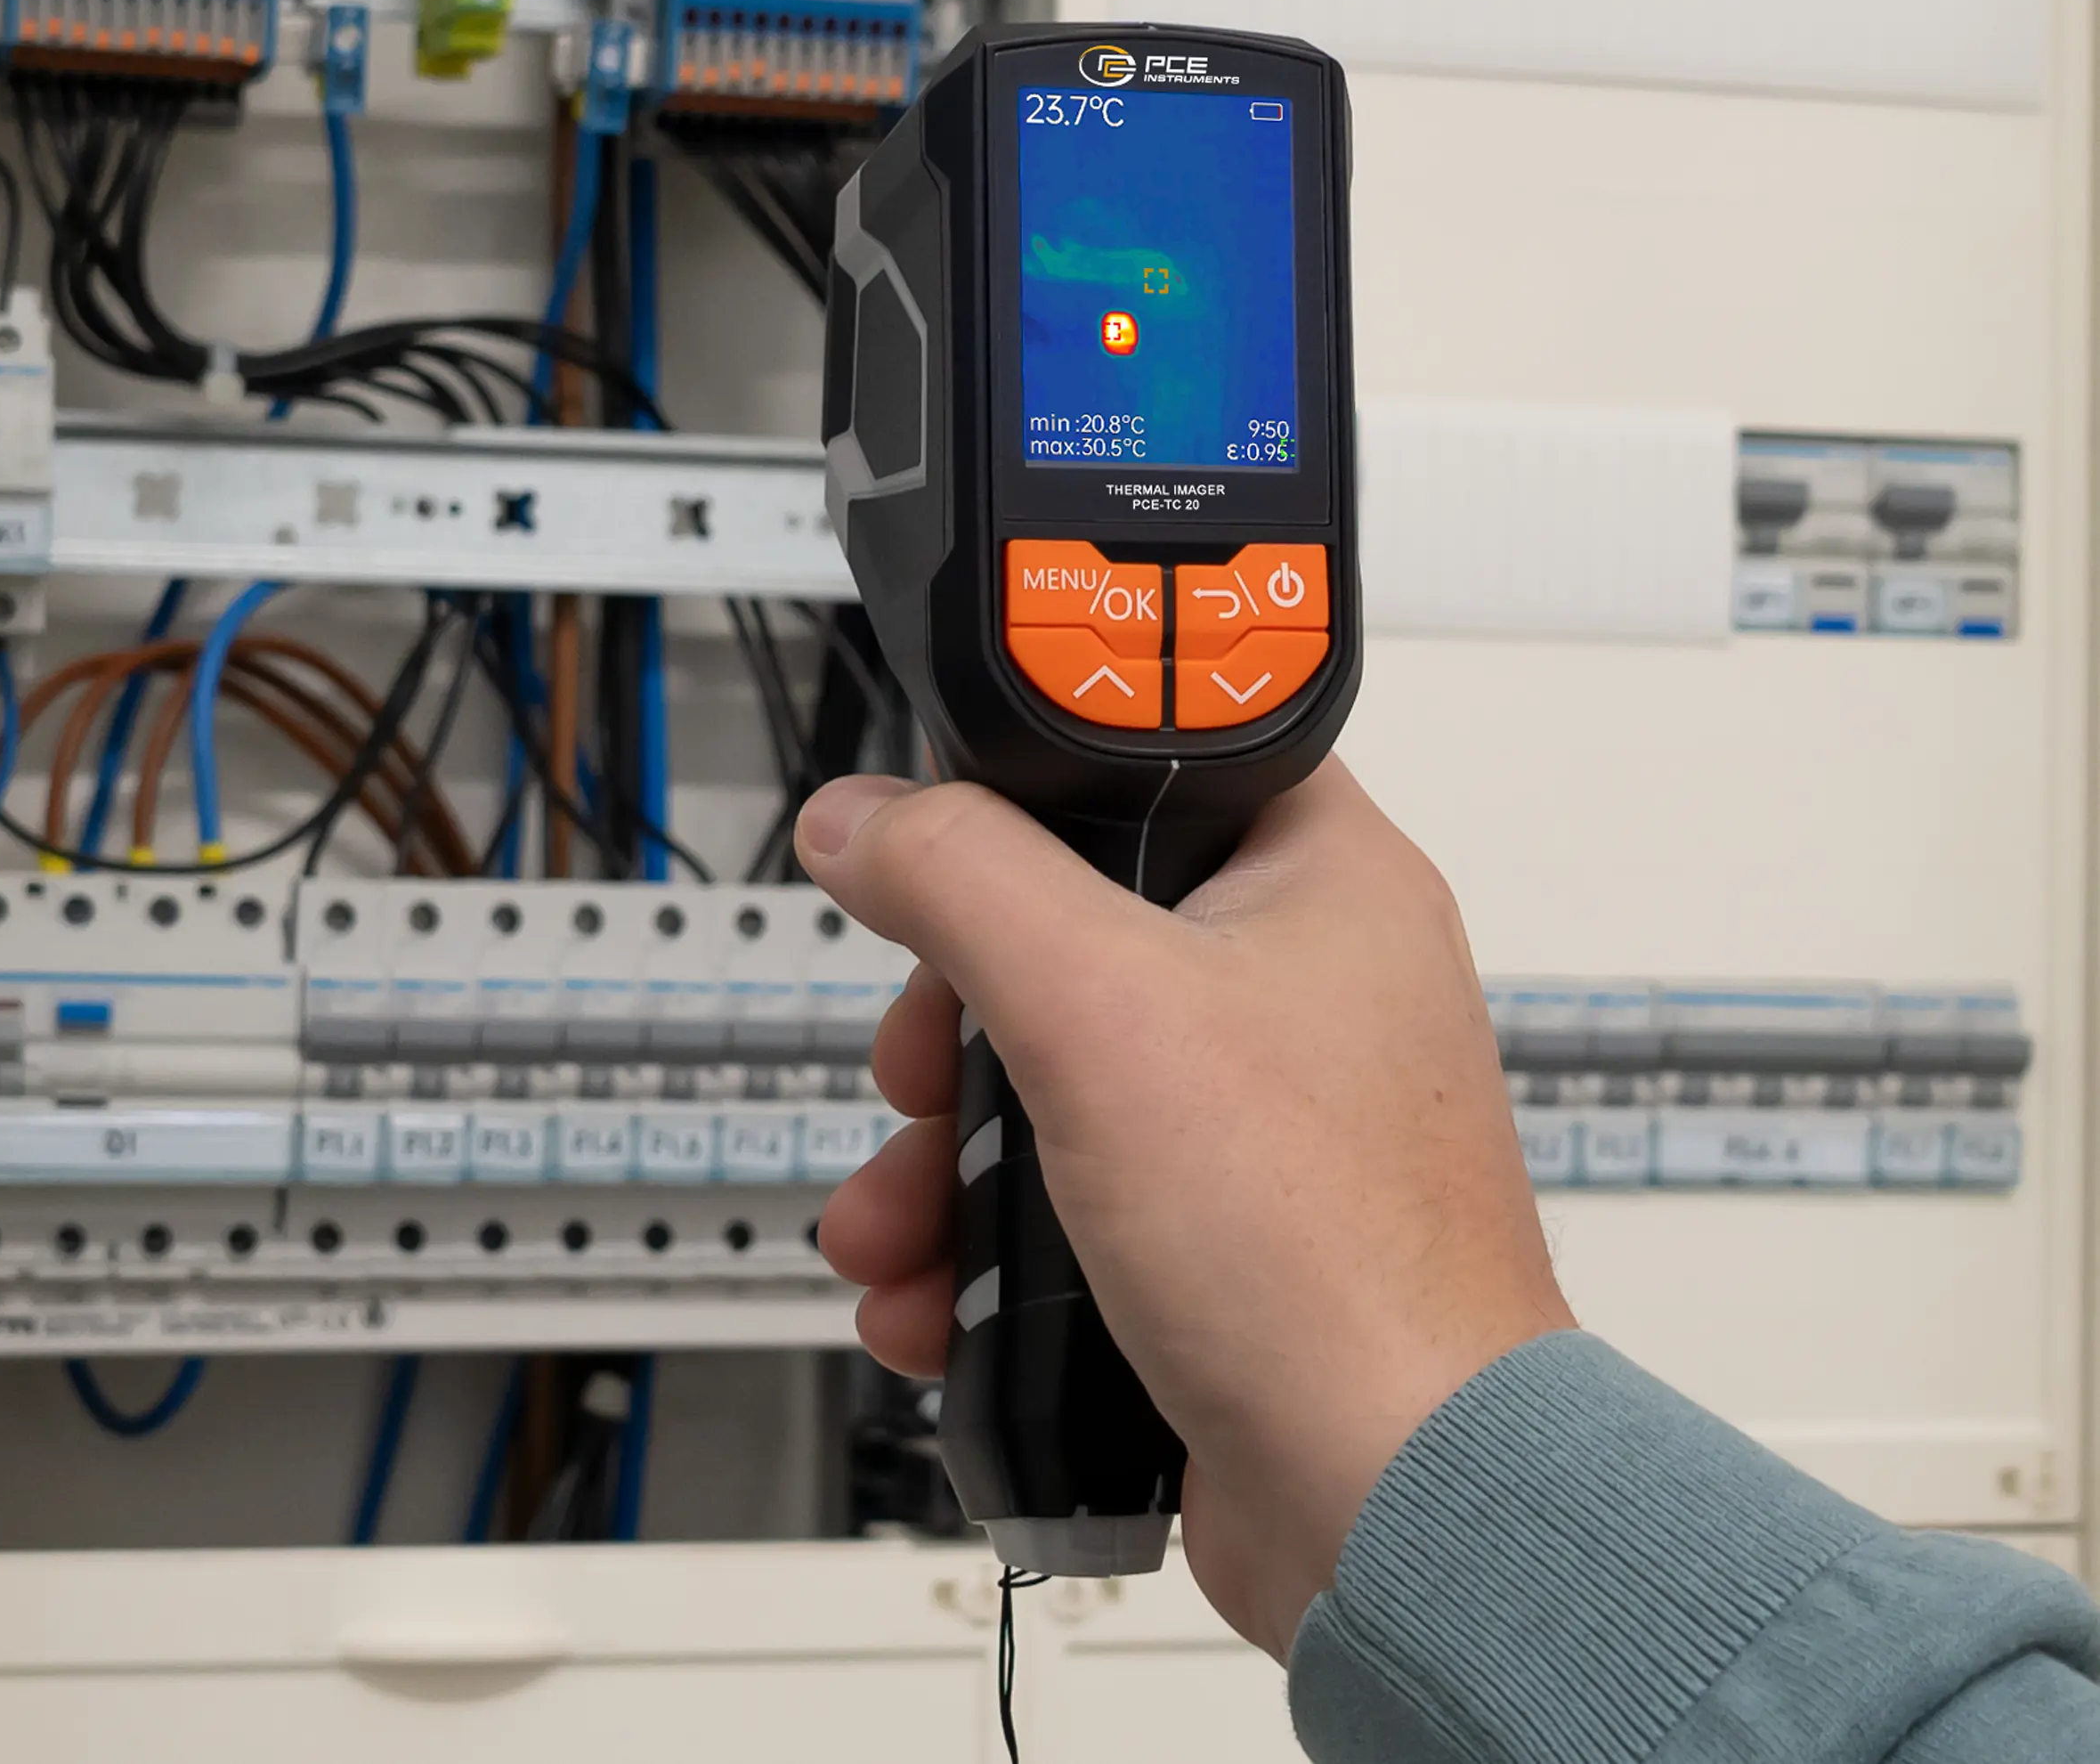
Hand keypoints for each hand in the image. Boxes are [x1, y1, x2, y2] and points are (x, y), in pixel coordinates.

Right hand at [794, 756, 1572, 1661]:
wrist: (1400, 1511)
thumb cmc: (1323, 1256)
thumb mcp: (1097, 1009)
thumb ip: (963, 878)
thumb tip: (866, 817)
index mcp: (1321, 878)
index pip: (1156, 757)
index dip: (1030, 793)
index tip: (942, 846)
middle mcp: (1305, 983)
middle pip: (1069, 934)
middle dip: (950, 1028)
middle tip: (917, 1074)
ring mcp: (1268, 1115)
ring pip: (1057, 1078)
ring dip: (946, 1156)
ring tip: (894, 1227)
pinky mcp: (1227, 1229)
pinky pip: (1075, 1192)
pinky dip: (990, 1239)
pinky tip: (931, 1298)